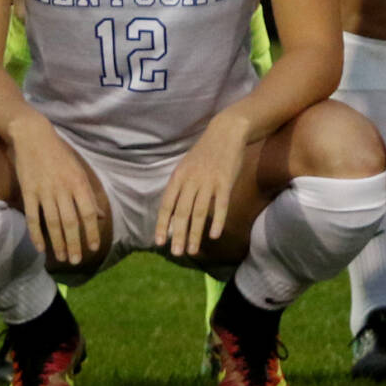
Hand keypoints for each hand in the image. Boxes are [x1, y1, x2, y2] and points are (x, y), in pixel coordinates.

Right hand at [7, 113, 104, 267]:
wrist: (33, 136)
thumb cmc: (59, 153)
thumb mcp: (79, 170)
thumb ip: (88, 195)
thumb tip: (101, 216)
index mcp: (78, 183)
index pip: (88, 213)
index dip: (92, 232)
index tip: (94, 248)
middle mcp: (62, 189)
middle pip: (70, 222)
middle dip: (75, 244)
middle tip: (76, 261)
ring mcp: (44, 191)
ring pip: (52, 223)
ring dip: (58, 243)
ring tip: (61, 258)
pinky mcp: (28, 192)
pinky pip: (32, 217)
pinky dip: (36, 234)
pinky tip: (40, 248)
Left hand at [155, 112, 249, 257]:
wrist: (226, 132)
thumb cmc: (205, 152)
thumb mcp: (186, 166)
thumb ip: (180, 187)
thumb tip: (173, 212)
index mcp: (179, 176)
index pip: (167, 204)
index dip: (163, 224)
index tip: (160, 242)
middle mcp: (191, 180)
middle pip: (182, 212)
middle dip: (178, 234)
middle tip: (177, 253)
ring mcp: (208, 181)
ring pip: (199, 212)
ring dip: (195, 233)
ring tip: (193, 250)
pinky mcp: (225, 181)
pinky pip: (221, 205)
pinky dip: (217, 221)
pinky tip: (214, 235)